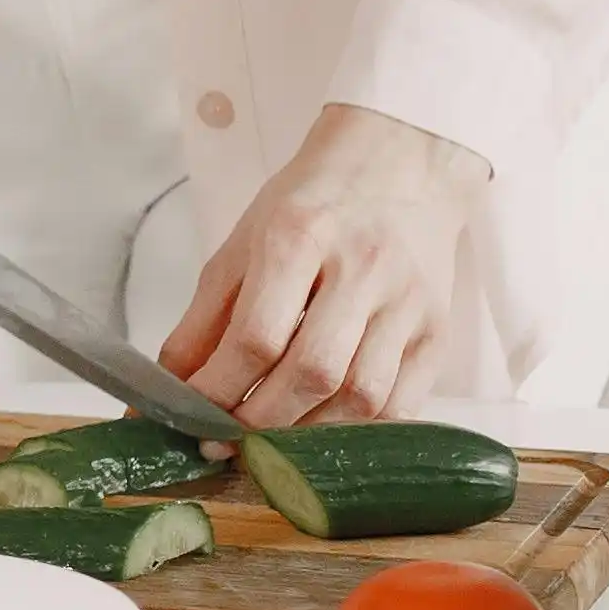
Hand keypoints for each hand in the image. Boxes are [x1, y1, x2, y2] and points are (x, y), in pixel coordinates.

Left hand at [160, 103, 490, 427]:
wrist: (400, 162)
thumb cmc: (313, 204)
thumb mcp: (244, 242)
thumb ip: (205, 318)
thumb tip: (170, 387)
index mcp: (301, 235)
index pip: (256, 336)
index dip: (218, 390)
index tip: (190, 419)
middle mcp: (362, 268)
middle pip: (312, 373)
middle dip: (259, 423)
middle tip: (225, 442)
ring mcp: (408, 303)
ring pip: (362, 397)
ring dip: (308, 437)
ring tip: (271, 447)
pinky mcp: (438, 332)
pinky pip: (403, 406)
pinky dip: (359, 435)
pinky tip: (325, 436)